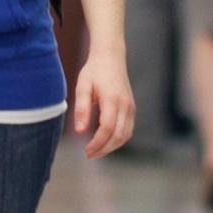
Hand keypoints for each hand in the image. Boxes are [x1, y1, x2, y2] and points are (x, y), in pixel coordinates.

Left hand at [70, 45, 134, 159]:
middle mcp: (125, 105)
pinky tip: (105, 142)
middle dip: (104, 149)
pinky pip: (128, 130)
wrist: (111, 57)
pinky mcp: (131, 108)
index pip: (107, 128)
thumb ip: (82, 109)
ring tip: (96, 151)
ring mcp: (130, 107)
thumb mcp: (82, 86)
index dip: (97, 143)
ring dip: (112, 147)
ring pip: (125, 135)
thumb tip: (80, 131)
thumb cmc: (94, 71)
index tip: (86, 150)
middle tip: (89, 154)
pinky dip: (118, 140)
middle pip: (118, 135)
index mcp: (112, 99)